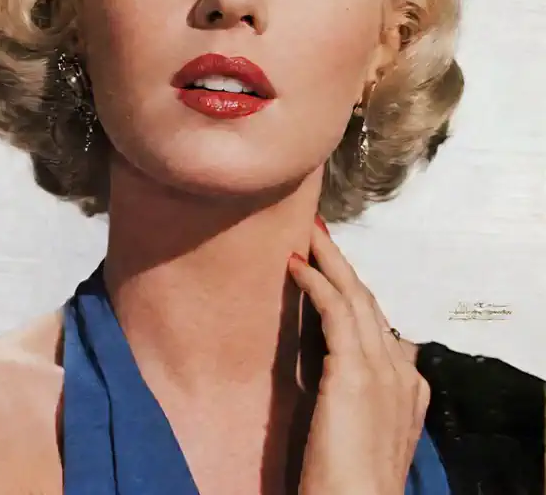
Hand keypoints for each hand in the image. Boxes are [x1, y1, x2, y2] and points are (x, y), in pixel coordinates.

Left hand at [288, 219, 429, 494]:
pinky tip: (296, 265)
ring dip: (330, 261)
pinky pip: (334, 309)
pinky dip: (316, 281)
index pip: (383, 326)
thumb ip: (359, 397)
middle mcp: (402, 373)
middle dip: (345, 267)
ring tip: (309, 236)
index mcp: (409, 389)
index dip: (358, 294)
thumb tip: (337, 371)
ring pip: (356, 297)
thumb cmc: (350, 483)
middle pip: (371, 303)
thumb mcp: (363, 431)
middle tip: (321, 235)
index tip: (336, 271)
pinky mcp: (354, 370)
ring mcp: (382, 369)